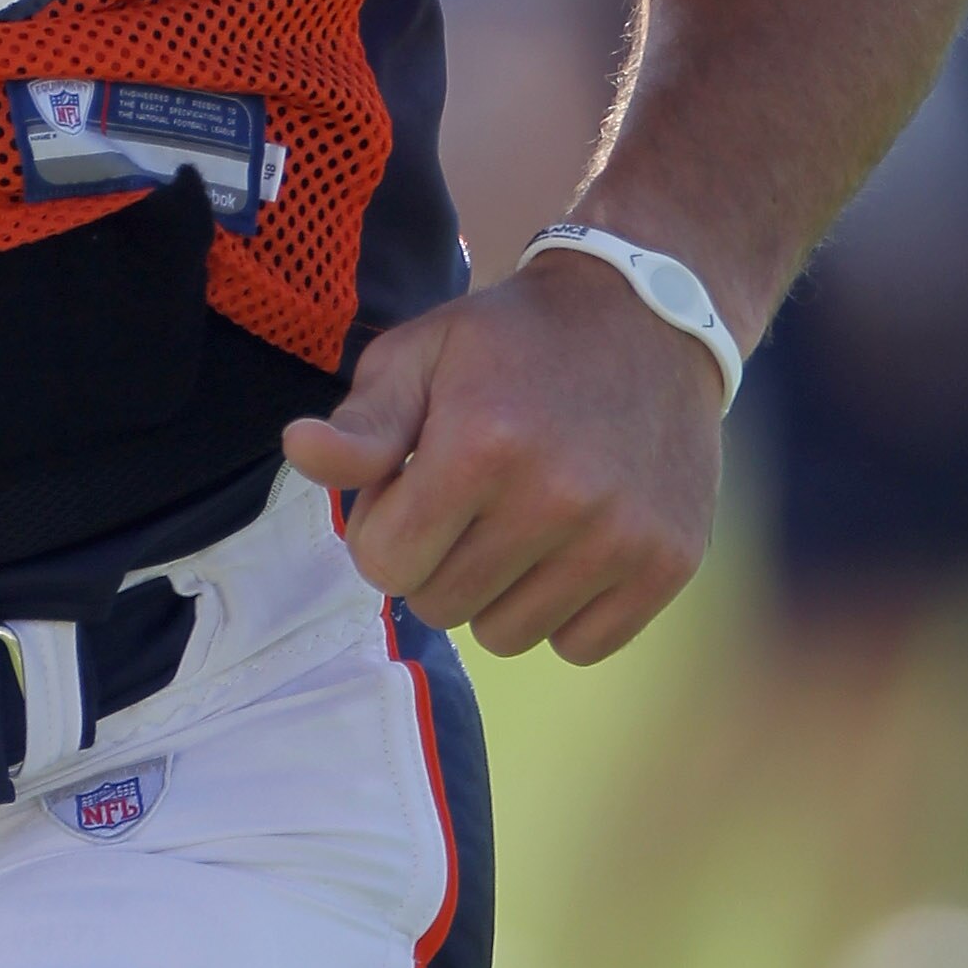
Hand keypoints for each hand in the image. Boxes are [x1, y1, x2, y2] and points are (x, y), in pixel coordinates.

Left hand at [280, 252, 724, 662]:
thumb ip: (361, 421)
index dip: (382, 529)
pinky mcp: (668, 564)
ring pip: (507, 636)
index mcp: (481, 443)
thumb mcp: (421, 353)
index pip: (383, 565)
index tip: (409, 490)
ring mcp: (620, 537)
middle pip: (441, 606)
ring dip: (495, 591)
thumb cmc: (512, 341)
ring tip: (514, 522)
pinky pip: (578, 645)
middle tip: (464, 503)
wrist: (647, 321)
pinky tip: (565, 546)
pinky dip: (561, 610)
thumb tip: (299, 451)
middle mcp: (556, 498)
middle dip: (434, 561)